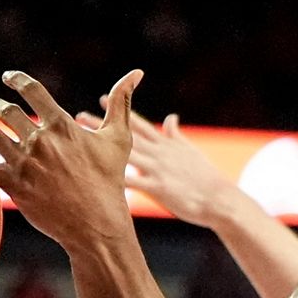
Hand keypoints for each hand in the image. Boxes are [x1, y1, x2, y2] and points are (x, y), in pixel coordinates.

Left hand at [0, 69, 143, 249]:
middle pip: (6, 111)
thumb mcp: (118, 138)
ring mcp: (24, 162)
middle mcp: (40, 140)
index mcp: (62, 125)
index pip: (33, 91)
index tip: (9, 78)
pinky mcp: (12, 184)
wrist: (97, 222)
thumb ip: (122, 102)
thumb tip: (136, 73)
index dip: (17, 81)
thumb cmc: (110, 181)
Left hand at [79, 101, 237, 229]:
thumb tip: (170, 117)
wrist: (220, 199)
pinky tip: (95, 178)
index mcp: (166, 143)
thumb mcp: (191, 150)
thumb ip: (176, 134)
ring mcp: (157, 169)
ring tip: (80, 143)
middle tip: (78, 116)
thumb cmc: (206, 177)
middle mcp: (159, 152)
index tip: (101, 98)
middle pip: (125, 135)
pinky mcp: (158, 188)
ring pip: (125, 154)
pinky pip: (132, 182)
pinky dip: (114, 180)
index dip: (120, 108)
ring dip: (102, 148)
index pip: (138, 122)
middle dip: (101, 125)